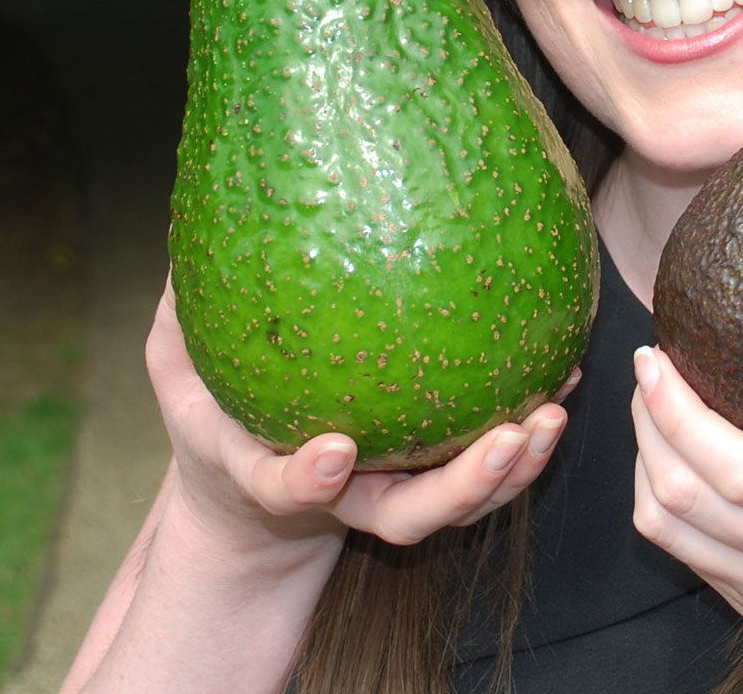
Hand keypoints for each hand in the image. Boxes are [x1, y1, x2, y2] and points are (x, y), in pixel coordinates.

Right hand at [146, 274, 576, 560]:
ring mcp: (392, 494)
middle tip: (509, 438)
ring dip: (514, 468)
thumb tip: (186, 226)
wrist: (244, 486)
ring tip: (552, 412)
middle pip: (408, 516)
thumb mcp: (178, 371)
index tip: (333, 451)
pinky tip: (563, 375)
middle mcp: (345, 496)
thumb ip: (182, 313)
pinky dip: (527, 434)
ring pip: (461, 504)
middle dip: (465, 487)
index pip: (286, 489)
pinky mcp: (430, 479)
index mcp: (272, 476)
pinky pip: (487, 465)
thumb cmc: (214, 414)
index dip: (307, 480)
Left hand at [630, 276, 742, 689]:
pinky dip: (662, 505)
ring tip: (651, 405)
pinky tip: (671, 458)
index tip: (660, 356)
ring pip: (670, 530)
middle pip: (684, 494)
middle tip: (648, 364)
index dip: (679, 411)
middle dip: (647, 421)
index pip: (739, 468)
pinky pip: (686, 557)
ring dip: (645, 462)